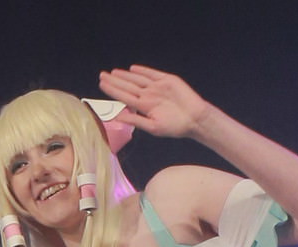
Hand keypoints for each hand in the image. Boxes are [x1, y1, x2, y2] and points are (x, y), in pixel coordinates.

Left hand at [98, 66, 215, 139]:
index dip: (113, 91)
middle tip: (102, 75)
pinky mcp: (168, 80)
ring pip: (138, 79)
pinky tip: (133, 68)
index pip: (124, 97)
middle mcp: (148, 95)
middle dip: (115, 81)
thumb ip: (135, 120)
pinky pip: (153, 74)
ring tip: (113, 72)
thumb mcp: (153, 127)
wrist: (195, 119)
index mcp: (144, 107)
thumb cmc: (175, 127)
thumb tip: (118, 117)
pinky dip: (143, 71)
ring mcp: (157, 87)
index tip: (102, 85)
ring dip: (126, 75)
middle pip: (128, 86)